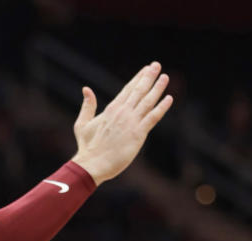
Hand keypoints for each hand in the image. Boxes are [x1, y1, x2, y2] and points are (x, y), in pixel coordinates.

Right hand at [72, 62, 172, 184]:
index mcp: (111, 109)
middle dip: (149, 77)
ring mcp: (131, 122)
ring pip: (148, 101)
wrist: (92, 164)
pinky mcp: (138, 134)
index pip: (128, 89)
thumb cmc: (87, 148)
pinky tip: (169, 99)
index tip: (146, 69)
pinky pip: (153, 117)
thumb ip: (87, 106)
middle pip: (139, 90)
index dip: (138, 78)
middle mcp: (123, 112)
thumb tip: (86, 89)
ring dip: (157, 88)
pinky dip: (161, 108)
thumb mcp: (82, 124)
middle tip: (157, 65)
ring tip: (165, 77)